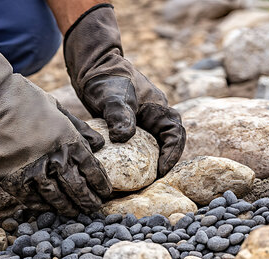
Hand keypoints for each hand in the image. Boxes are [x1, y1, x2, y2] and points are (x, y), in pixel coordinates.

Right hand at [0, 27, 111, 215]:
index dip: (100, 184)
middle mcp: (55, 160)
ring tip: (74, 213)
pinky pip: (31, 199)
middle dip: (88, 201)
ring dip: (67, 208)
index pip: (92, 169)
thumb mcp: (58, 109)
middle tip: (94, 210)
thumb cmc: (25, 99)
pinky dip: (41, 206)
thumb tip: (99, 144)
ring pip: (56, 198)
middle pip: (78, 188)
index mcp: (70, 141)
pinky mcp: (13, 180)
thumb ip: (79, 128)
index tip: (105, 193)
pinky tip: (47, 208)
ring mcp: (34, 172)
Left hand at [63, 4, 185, 176]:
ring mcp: (143, 121)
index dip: (171, 154)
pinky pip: (139, 144)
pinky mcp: (130, 125)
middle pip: (168, 143)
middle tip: (153, 180)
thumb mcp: (113, 98)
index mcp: (159, 109)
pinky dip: (136, 156)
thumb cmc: (106, 80)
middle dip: (164, 161)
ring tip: (141, 178)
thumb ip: (119, 116)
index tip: (161, 170)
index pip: (175, 135)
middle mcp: (155, 116)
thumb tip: (123, 138)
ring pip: (154, 144)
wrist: (93, 68)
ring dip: (151, 160)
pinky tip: (124, 168)